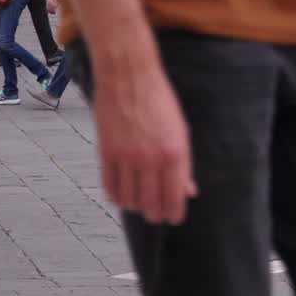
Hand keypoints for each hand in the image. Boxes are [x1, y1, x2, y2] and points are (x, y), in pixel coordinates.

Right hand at [91, 62, 197, 223]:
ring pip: (129, 199)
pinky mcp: (106, 152)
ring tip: (140, 206)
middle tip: (157, 216)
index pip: (175, 196)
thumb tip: (189, 191)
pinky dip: (116, 196)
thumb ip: (183, 164)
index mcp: (175, 153)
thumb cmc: (159, 101)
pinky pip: (109, 185)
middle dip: (156, 214)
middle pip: (151, 202)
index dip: (174, 212)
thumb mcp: (181, 131)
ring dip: (136, 207)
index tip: (174, 218)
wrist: (129, 77)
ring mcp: (127, 157)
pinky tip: (121, 196)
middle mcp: (151, 159)